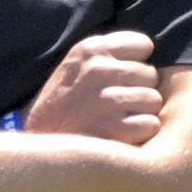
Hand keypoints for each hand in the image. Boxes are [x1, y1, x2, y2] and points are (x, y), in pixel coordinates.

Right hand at [22, 31, 162, 144]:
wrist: (36, 145)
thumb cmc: (62, 104)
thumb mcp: (75, 65)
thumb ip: (108, 53)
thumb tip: (149, 49)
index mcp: (90, 50)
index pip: (143, 45)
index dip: (135, 62)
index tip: (120, 78)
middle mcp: (99, 70)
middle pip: (151, 75)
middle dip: (138, 89)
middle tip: (114, 103)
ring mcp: (107, 100)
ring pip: (154, 100)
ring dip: (141, 112)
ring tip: (116, 119)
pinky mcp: (115, 129)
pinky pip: (151, 124)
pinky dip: (139, 133)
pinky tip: (119, 135)